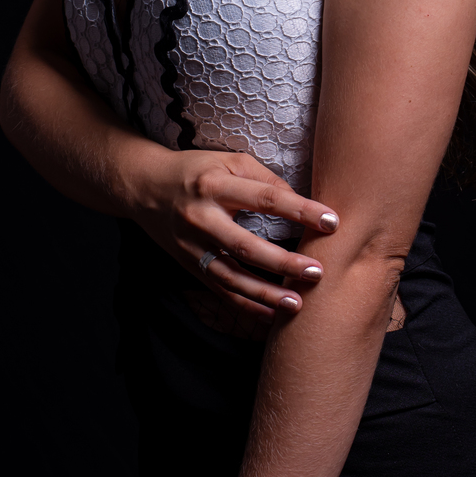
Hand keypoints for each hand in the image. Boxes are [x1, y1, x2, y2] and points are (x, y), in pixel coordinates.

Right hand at [120, 144, 338, 324]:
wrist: (143, 188)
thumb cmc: (196, 170)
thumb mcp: (229, 160)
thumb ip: (265, 179)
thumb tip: (304, 203)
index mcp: (215, 184)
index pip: (266, 198)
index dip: (301, 210)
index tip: (332, 221)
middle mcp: (201, 217)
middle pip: (246, 245)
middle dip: (284, 262)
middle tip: (318, 272)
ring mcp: (192, 246)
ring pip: (231, 277)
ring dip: (266, 294)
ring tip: (298, 303)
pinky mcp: (189, 266)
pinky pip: (220, 292)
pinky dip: (247, 306)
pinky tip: (272, 316)